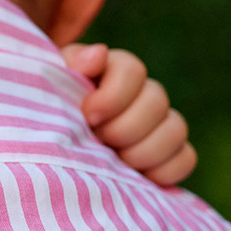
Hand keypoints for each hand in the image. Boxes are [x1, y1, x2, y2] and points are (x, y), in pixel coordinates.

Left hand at [61, 43, 196, 186]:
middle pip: (157, 100)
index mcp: (111, 70)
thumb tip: (99, 54)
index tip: (88, 116)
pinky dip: (164, 170)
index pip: (132, 69)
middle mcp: (141, 93)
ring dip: (143, 151)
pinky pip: (186, 158)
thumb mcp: (48, 86)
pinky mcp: (167, 155)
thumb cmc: (45, 112)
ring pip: (175, 129)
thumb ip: (71, 67)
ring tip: (114, 162)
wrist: (47, 149)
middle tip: (98, 141)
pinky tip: (136, 176)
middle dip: (124, 128)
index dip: (113, 95)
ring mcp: (158, 124)